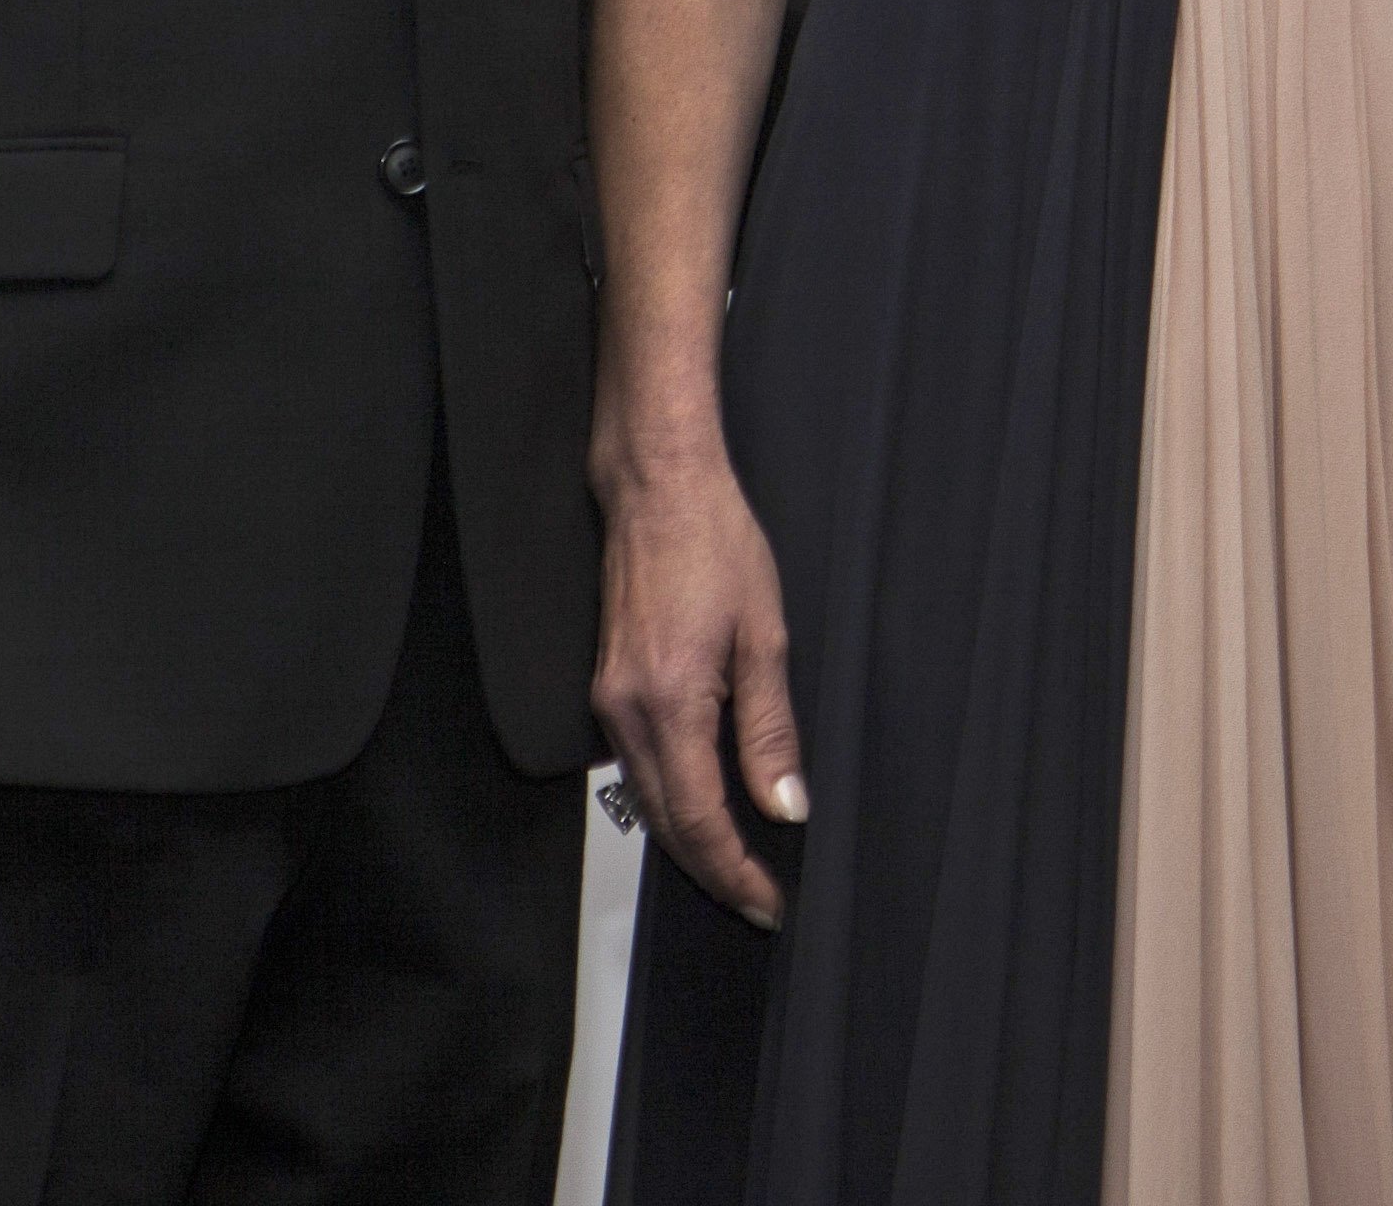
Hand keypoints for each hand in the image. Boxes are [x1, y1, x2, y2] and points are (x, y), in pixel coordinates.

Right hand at [595, 452, 806, 924]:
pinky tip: (705, 809)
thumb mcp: (765, 638)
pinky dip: (670, 802)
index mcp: (670, 704)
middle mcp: (626, 713)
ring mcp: (609, 703)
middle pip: (665, 824)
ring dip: (690, 843)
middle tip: (759, 901)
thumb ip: (771, 732)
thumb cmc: (715, 544)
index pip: (700, 820)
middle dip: (713, 872)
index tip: (768, 902)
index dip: (735, 871)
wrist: (658, 490)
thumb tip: (785, 807)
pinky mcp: (608, 689)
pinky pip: (638, 768)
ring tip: (740, 869)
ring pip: (646, 802)